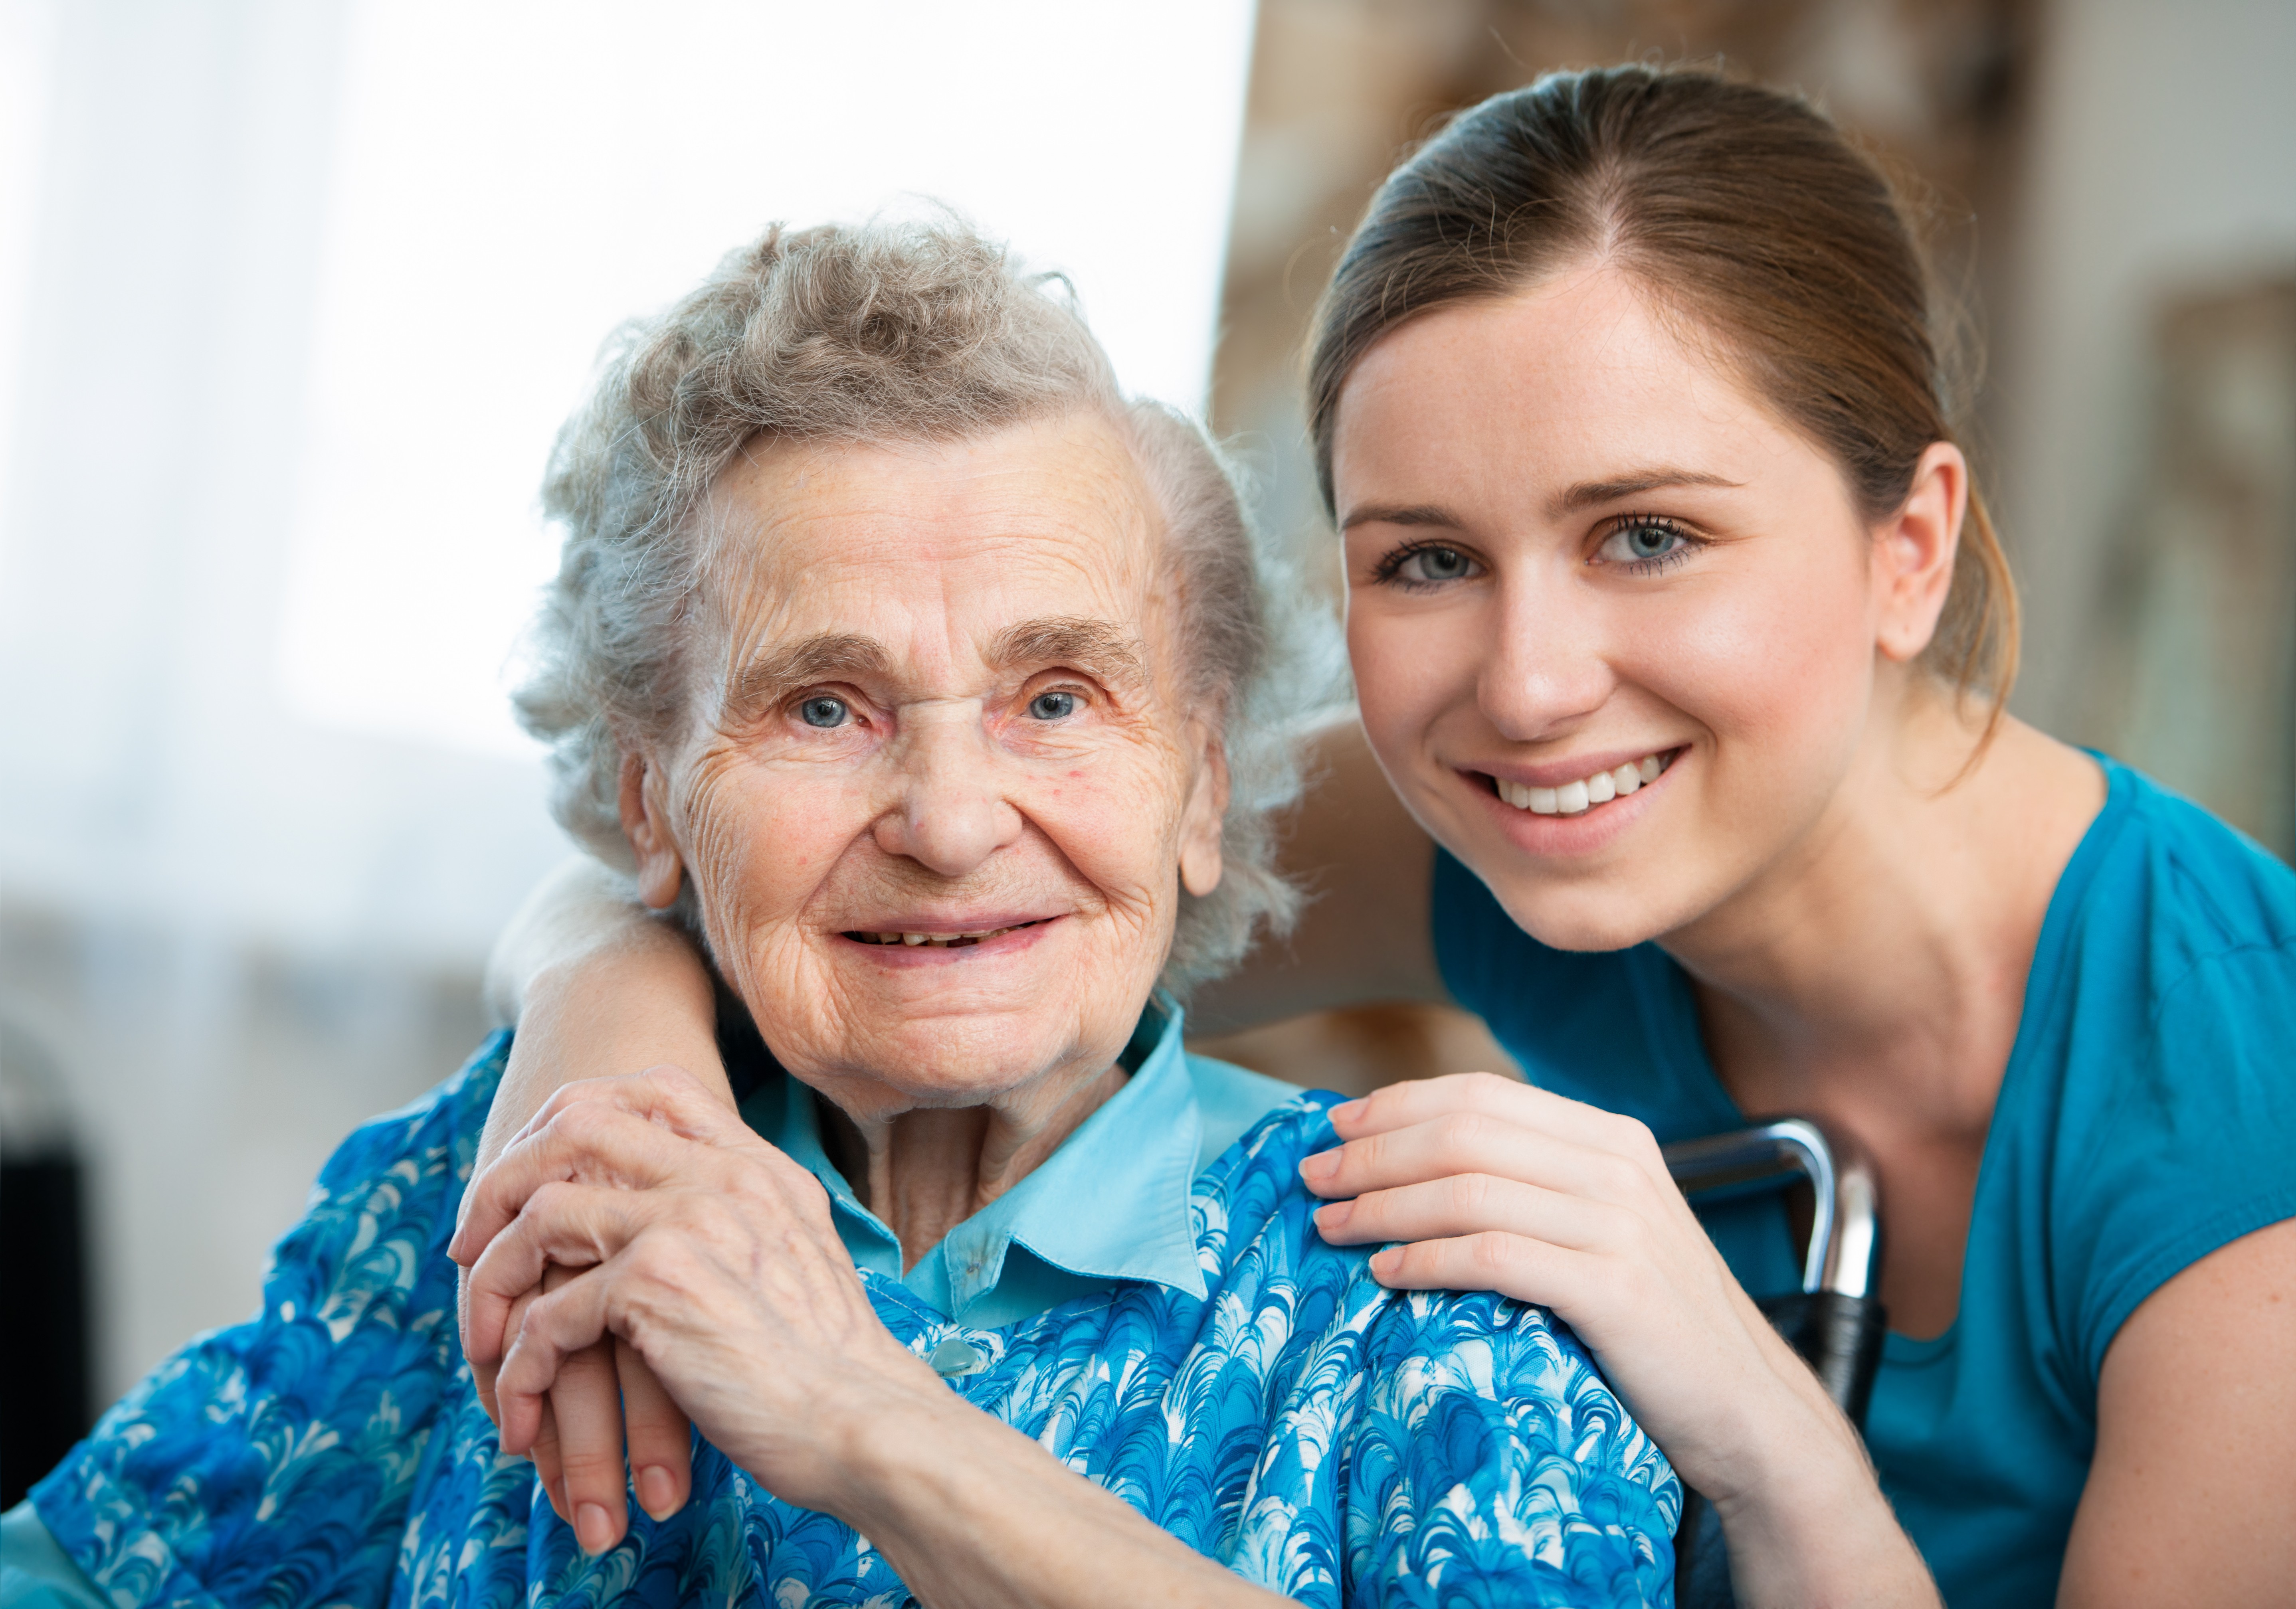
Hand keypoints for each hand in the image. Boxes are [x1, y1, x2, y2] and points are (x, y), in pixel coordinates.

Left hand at [451, 1068, 948, 1532]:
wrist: (866, 1421)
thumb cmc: (833, 1367)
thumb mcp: (798, 1260)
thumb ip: (745, 1222)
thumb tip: (678, 1230)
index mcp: (759, 1166)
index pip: (655, 1088)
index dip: (574, 1117)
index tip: (535, 1174)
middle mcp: (721, 1176)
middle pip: (574, 1126)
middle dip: (502, 1184)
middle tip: (470, 1249)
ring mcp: (686, 1222)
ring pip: (539, 1219)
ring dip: (493, 1287)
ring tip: (486, 1348)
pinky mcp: (655, 1287)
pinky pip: (546, 1316)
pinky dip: (519, 1369)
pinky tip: (521, 1412)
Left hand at [1300, 1073, 1935, 1605]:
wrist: (1749, 1410)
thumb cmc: (1654, 1326)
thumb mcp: (1600, 1230)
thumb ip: (1532, 1186)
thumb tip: (1418, 1160)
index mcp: (1610, 1139)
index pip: (1480, 1094)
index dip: (1396, 1105)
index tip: (1335, 1128)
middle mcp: (1617, 1166)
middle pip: (1463, 1132)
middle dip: (1373, 1151)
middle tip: (1314, 1178)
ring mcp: (1620, 1225)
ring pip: (1468, 1189)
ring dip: (1384, 1206)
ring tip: (1332, 1227)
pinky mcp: (1614, 1288)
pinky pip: (1494, 1255)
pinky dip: (1427, 1260)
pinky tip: (1387, 1274)